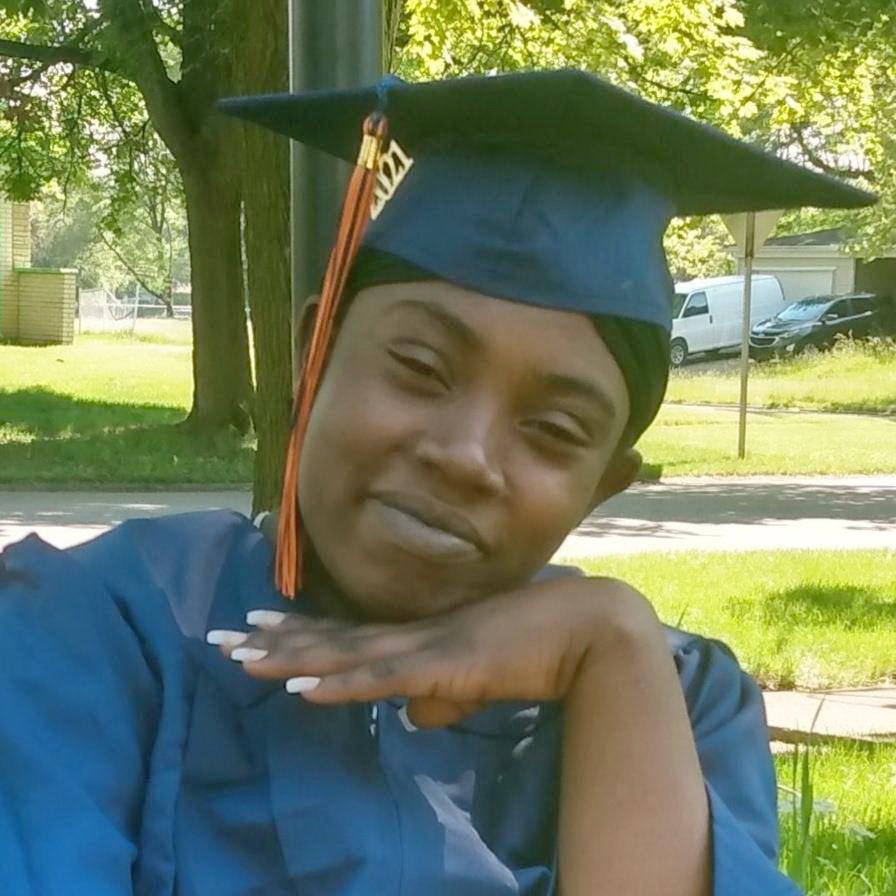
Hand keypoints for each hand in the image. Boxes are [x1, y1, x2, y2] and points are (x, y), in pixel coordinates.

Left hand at [211, 576, 659, 727]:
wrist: (585, 628)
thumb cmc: (535, 647)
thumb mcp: (477, 678)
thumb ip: (441, 696)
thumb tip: (411, 718)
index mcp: (418, 635)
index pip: (345, 634)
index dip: (298, 632)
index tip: (255, 626)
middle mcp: (411, 634)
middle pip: (329, 638)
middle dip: (272, 640)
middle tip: (218, 636)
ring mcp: (424, 646)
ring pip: (342, 653)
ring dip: (288, 657)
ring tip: (239, 655)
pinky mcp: (444, 665)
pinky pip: (380, 679)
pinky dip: (337, 684)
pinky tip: (299, 689)